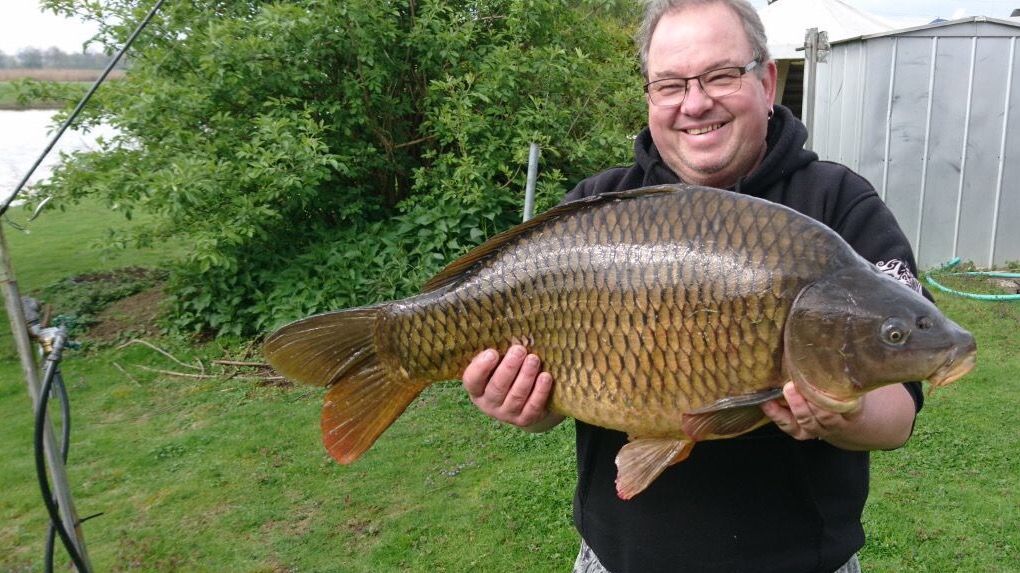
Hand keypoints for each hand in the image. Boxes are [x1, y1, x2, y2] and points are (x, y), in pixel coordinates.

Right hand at [461, 345, 560, 430]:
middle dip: (509, 368)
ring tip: (534, 359)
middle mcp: (488, 404)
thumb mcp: (497, 365)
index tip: (493, 352)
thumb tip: (507, 332)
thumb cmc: (508, 373)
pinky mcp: (524, 420)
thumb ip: (497, 354)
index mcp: (477, 388)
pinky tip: (546, 377)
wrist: (524, 401)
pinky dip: (540, 391)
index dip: (481, 368)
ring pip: (516, 396)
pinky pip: (533, 407)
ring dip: (526, 376)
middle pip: (497, 387)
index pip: (472, 380)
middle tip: (520, 349)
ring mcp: (506, 414)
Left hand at [761, 381, 915, 450]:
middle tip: (797, 384)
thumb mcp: (848, 382)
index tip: (832, 388)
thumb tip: (836, 337)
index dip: (842, 402)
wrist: (842, 418)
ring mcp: (818, 429)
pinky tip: (766, 402)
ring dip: (797, 407)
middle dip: (812, 403)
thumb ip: (843, 368)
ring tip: (787, 389)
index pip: (850, 409)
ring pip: (808, 423)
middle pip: (826, 417)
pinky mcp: (801, 432)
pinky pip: (789, 426)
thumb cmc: (842, 391)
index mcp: (852, 411)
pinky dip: (776, 415)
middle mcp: (836, 423)